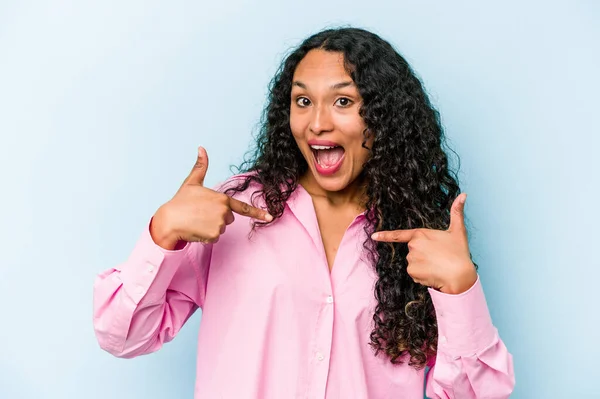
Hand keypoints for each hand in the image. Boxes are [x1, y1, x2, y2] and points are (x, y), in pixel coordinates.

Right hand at [150, 146, 272, 249]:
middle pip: (228, 217)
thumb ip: (200, 166)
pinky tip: (197, 229)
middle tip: (201, 213)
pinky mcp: (214, 235)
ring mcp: (220, 224)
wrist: (168, 221)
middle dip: (217, 216)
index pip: (243, 207)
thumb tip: (201, 148)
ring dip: (211, 226)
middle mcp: (223, 211)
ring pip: (221, 227)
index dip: (258, 213)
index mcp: (221, 198)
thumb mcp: (191, 182)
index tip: (270, 217)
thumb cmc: (180, 201)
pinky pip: (215, 237)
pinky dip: (206, 235)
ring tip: (197, 220)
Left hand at [370, 193, 476, 293]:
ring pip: (413, 263)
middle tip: (438, 257)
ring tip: (437, 266)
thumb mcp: (458, 230)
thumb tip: (463, 195)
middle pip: (413, 251)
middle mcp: (412, 246)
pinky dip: (422, 276)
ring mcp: (411, 259)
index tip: (373, 236)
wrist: (460, 276)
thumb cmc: (459, 253)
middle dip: (423, 255)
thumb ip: (457, 212)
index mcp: (420, 234)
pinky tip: (433, 274)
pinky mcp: (412, 272)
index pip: (399, 235)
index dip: (385, 236)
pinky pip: (414, 274)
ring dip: (423, 266)